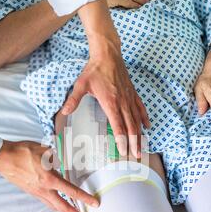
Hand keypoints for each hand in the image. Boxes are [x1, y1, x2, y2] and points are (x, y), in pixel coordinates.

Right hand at [0, 140, 98, 211]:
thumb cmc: (21, 152)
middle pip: (64, 207)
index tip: (95, 204)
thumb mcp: (44, 150)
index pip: (72, 191)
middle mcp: (44, 190)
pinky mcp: (30, 192)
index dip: (85, 198)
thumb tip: (59, 163)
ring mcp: (36, 192)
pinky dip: (55, 204)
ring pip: (54, 206)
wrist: (2, 158)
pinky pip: (46, 201)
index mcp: (49, 179)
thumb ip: (55, 158)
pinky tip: (58, 203)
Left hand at [62, 35, 150, 157]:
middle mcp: (123, 102)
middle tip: (137, 157)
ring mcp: (129, 98)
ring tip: (142, 148)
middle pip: (131, 127)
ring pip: (137, 120)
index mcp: (110, 102)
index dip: (122, 140)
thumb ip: (74, 100)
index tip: (124, 152)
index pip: (118, 126)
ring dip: (140, 135)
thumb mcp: (81, 84)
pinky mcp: (132, 93)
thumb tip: (63, 112)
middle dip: (134, 143)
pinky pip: (141, 108)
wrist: (108, 54)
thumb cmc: (94, 70)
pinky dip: (144, 118)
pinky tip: (147, 127)